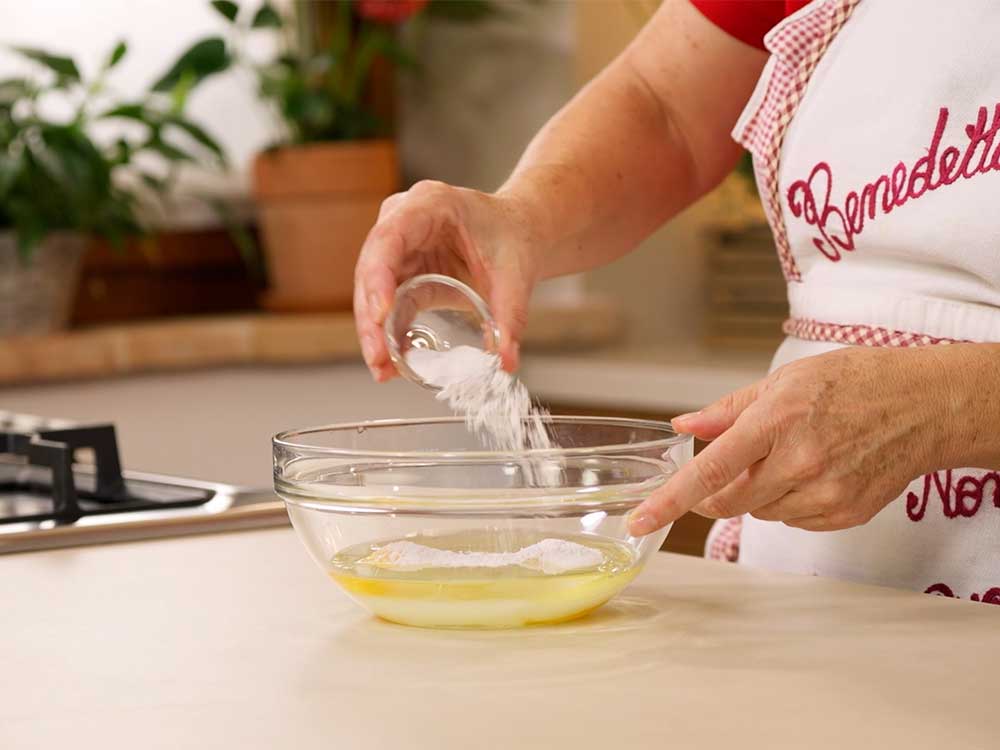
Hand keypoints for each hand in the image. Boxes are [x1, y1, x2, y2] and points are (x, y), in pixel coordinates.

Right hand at [353, 180, 542, 381]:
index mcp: (430, 204)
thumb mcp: (516, 276)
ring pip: (372, 290)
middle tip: (377, 356)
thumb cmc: (514, 236)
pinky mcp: (403, 273)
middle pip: (372, 268)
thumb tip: (507, 362)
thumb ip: (510, 318)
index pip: (390, 237)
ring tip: (382, 368)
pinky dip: (388, 333)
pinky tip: (391, 363)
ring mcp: (399, 247)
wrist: (519, 233)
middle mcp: (404, 221)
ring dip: (374, 330)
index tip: (380, 314)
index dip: (378, 276)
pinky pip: (388, 304)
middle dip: (371, 317)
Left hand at [629, 346, 958, 534]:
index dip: (670, 499)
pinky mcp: (844, 514)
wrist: (923, 405)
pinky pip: (793, 520)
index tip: (640, 519)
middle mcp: (800, 463)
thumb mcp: (785, 381)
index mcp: (777, 422)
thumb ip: (729, 409)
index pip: (710, 470)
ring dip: (758, 492)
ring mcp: (825, 494)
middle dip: (718, 489)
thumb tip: (685, 426)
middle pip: (729, 500)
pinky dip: (789, 501)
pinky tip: (814, 472)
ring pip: (760, 511)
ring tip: (793, 454)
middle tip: (740, 460)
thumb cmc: (854, 382)